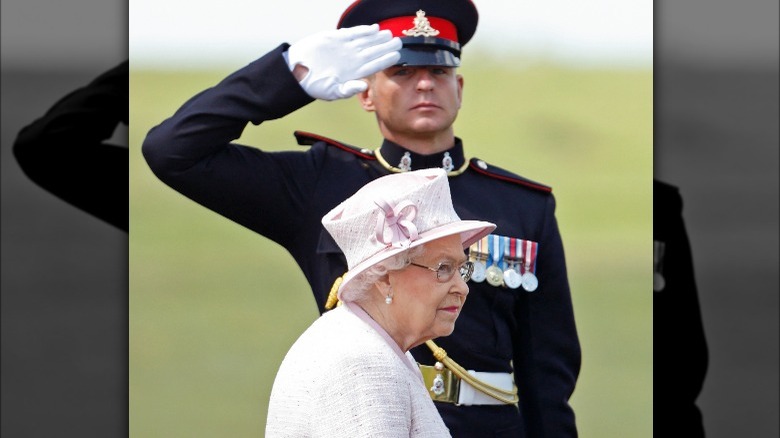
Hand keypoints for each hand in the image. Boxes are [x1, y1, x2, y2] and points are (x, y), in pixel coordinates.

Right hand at [287, 24, 401, 100]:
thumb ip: (348, 89)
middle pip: (373, 51)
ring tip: (389, 34)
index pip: (374, 65)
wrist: (297, 72)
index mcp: (354, 72)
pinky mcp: (335, 38)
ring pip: (365, 41)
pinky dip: (363, 30)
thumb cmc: (315, 85)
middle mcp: (352, 59)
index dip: (386, 59)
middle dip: (386, 46)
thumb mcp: (332, 92)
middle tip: (398, 41)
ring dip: (377, 37)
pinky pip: (352, 33)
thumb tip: (364, 85)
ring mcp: (344, 48)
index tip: (397, 55)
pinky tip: (374, 28)